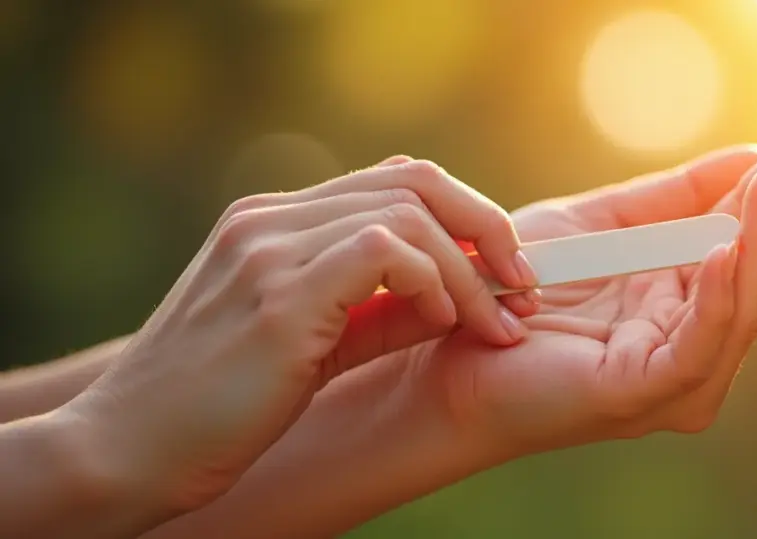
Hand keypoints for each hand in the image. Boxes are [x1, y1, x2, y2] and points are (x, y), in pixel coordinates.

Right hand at [62, 158, 540, 521]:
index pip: (392, 181)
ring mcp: (269, 248)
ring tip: (495, 323)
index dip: (463, 216)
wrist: (129, 449)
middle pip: (413, 179)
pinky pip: (385, 250)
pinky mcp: (278, 293)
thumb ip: (379, 312)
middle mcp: (270, 219)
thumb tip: (457, 297)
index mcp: (273, 222)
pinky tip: (445, 321)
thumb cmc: (221, 407)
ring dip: (470, 269)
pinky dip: (433, 281)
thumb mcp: (313, 345)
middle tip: (524, 285)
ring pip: (408, 212)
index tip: (502, 270)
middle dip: (486, 227)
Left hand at [411, 129, 756, 452]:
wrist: (449, 345)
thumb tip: (751, 157)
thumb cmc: (517, 290)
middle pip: (754, 281)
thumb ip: (671, 200)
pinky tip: (725, 249)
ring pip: (738, 312)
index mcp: (682, 312)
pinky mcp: (639, 395)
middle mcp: (688, 351)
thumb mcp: (603, 228)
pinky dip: (713, 299)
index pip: (746, 253)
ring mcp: (669, 381)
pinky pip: (693, 346)